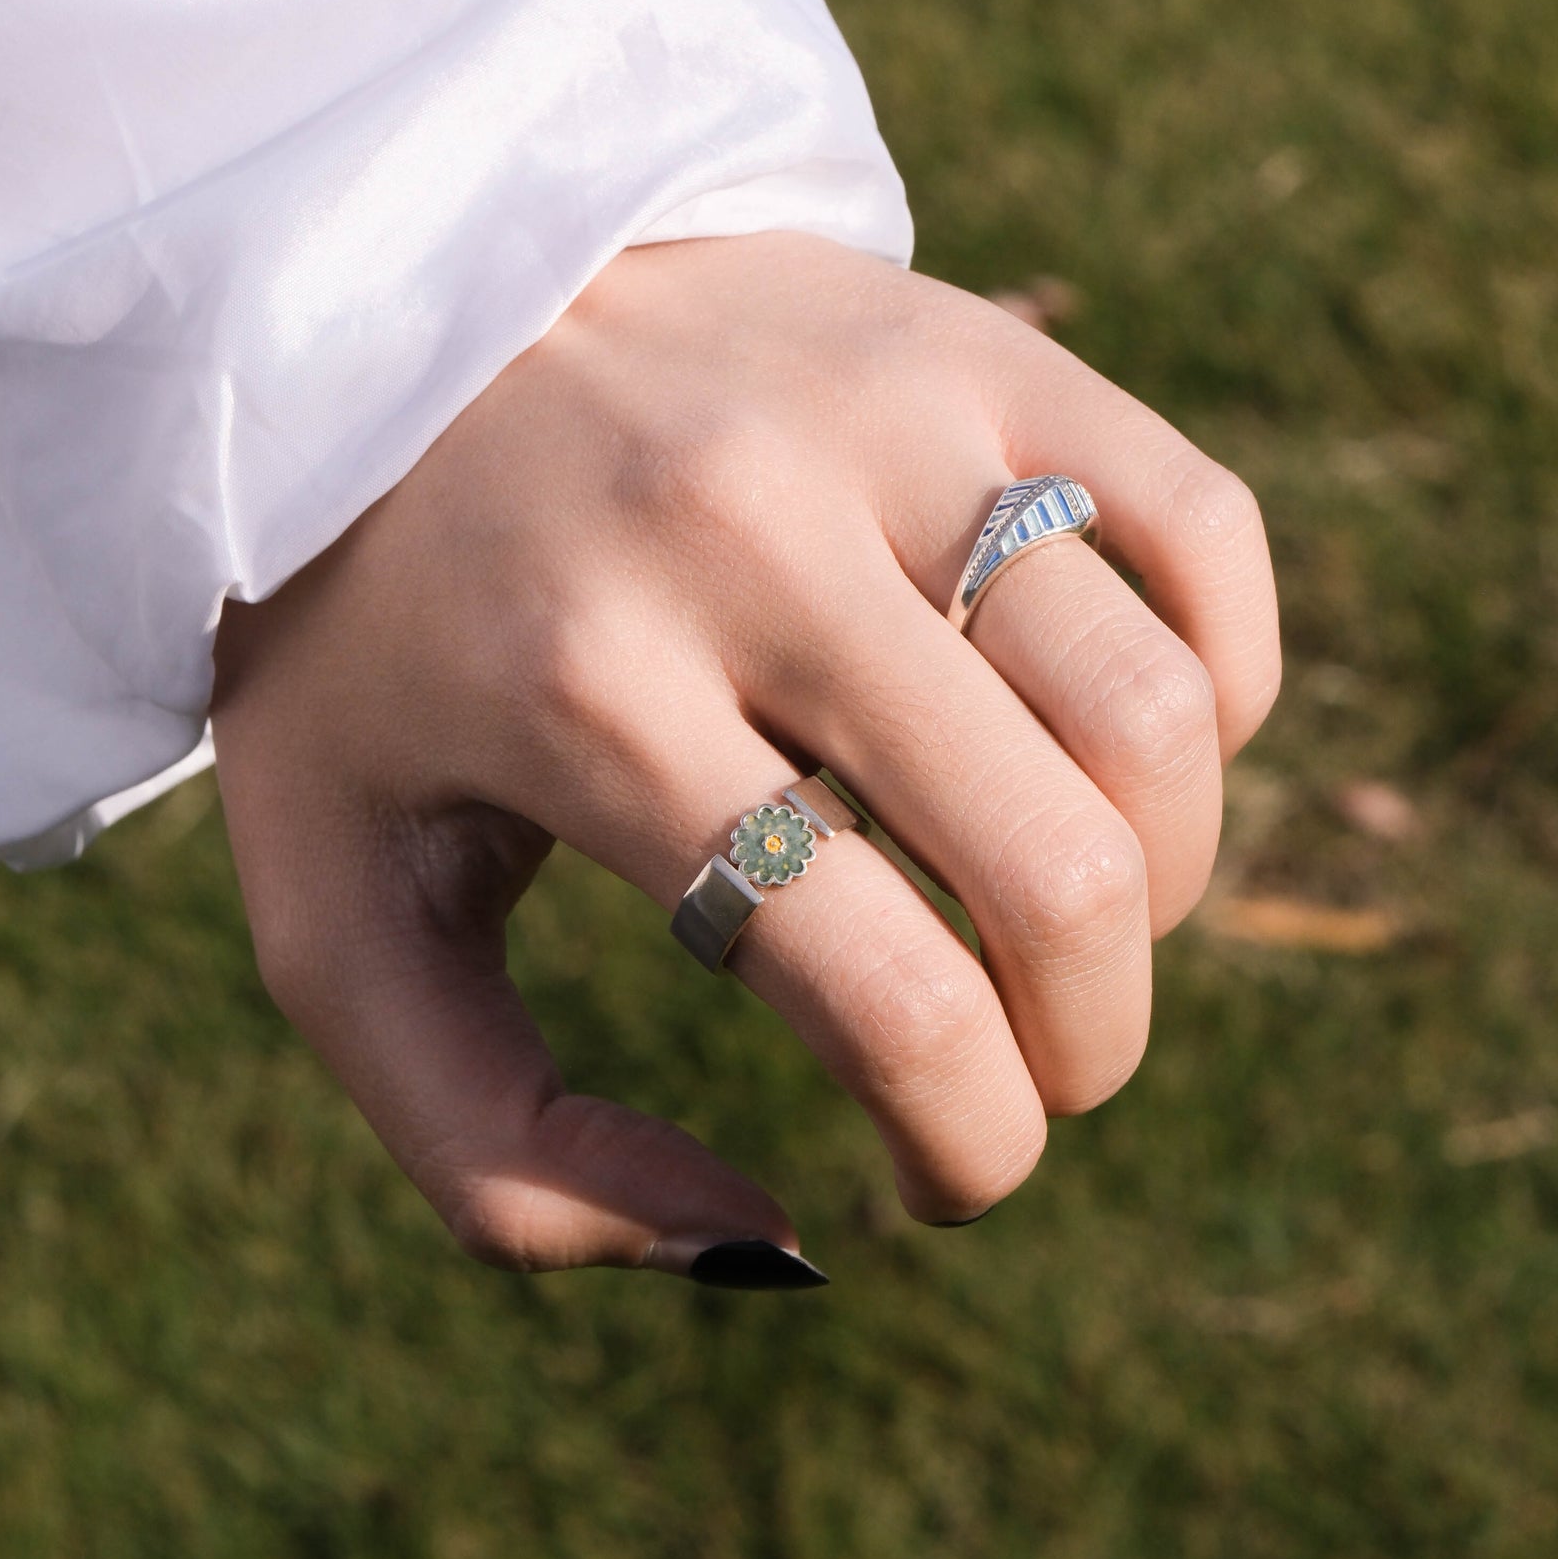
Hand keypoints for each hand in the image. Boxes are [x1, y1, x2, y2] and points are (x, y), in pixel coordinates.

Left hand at [210, 233, 1278, 1280]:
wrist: (377, 311)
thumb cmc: (364, 646)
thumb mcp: (337, 914)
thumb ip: (494, 1150)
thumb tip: (771, 1247)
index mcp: (586, 699)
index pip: (890, 1001)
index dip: (973, 1148)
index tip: (944, 1178)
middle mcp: (748, 538)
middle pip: (1063, 870)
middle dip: (1090, 1046)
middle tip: (1034, 1070)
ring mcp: (880, 417)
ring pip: (1158, 706)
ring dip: (1166, 880)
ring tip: (1068, 912)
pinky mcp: (970, 340)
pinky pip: (1203, 528)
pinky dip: (1219, 677)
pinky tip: (1123, 745)